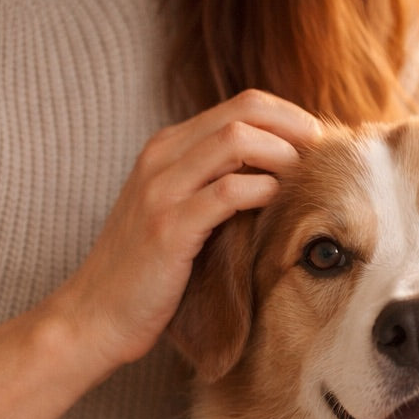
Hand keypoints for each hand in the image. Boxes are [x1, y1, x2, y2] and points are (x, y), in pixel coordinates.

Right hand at [46, 89, 320, 377]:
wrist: (96, 313)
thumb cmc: (150, 269)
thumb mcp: (180, 211)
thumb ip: (217, 183)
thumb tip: (280, 172)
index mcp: (168, 148)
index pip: (240, 105)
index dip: (287, 116)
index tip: (317, 143)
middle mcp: (162, 157)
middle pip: (243, 112)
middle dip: (293, 128)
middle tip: (322, 156)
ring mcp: (162, 189)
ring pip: (235, 142)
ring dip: (282, 155)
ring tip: (304, 180)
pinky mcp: (169, 227)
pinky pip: (226, 193)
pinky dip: (261, 191)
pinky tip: (278, 204)